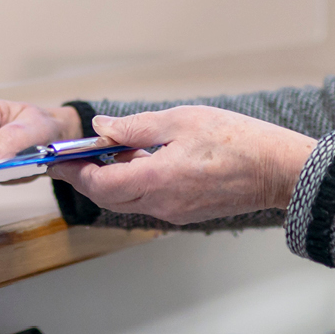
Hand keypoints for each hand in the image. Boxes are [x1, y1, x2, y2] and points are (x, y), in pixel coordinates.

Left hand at [52, 107, 317, 225]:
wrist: (278, 170)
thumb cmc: (237, 141)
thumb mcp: (181, 121)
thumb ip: (136, 128)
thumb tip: (103, 129)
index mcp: (156, 179)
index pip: (99, 183)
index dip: (73, 172)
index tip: (56, 160)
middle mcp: (160, 203)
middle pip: (107, 197)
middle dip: (84, 178)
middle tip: (69, 158)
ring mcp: (173, 211)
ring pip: (126, 201)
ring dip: (109, 180)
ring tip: (105, 152)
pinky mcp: (185, 212)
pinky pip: (146, 201)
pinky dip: (131, 183)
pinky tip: (137, 161)